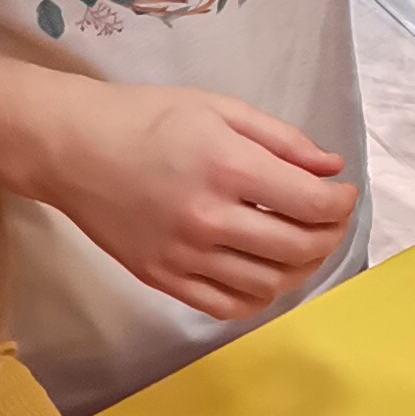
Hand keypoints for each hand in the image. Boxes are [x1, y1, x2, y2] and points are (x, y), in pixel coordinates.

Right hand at [42, 86, 358, 319]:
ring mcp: (183, 255)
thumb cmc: (146, 117)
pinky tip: (265, 275)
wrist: (70, 147)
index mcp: (227, 167)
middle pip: (297, 248)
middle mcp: (209, 217)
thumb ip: (282, 140)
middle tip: (330, 221)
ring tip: (303, 247)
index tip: (343, 194)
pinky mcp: (161, 278)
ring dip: (301, 269)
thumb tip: (331, 169)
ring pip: (268, 284)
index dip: (341, 204)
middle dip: (329, 235)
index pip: (310, 204)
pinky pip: (227, 307)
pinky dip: (259, 298)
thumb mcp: (220, 108)